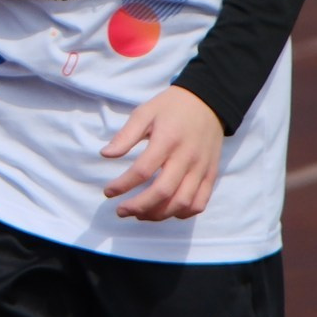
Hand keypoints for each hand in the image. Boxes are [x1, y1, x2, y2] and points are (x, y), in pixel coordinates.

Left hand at [101, 86, 224, 220]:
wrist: (208, 102)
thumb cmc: (171, 107)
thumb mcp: (144, 113)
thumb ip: (125, 136)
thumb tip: (105, 154)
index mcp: (167, 140)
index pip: (142, 171)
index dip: (123, 185)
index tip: (108, 192)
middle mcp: (186, 158)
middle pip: (163, 192)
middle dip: (139, 206)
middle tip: (121, 211)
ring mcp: (201, 168)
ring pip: (182, 203)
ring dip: (159, 214)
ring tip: (140, 214)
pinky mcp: (211, 175)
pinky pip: (200, 203)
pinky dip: (183, 213)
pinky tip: (166, 212)